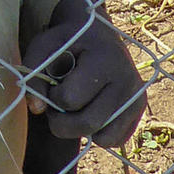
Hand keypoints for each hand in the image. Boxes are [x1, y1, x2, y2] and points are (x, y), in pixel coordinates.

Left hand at [22, 0, 147, 147]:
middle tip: (57, 106)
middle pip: (87, 124)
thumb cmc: (68, 41)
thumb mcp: (45, 46)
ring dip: (80, 130)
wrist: (99, 33)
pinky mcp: (140, 111)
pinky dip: (98, 134)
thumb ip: (33, 74)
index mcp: (105, 60)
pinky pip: (115, 140)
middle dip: (62, 122)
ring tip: (76, 108)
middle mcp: (127, 80)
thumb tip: (36, 109)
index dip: (53, 97)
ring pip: (103, 138)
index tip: (54, 84)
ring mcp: (137, 97)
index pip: (70, 99)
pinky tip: (91, 111)